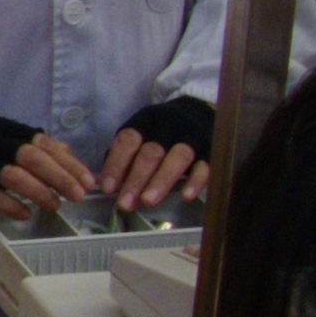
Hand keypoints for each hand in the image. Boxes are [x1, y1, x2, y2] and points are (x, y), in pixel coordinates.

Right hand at [0, 114, 93, 218]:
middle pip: (31, 158)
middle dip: (59, 177)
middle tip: (78, 195)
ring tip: (56, 206)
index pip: (41, 142)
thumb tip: (65, 151)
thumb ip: (26, 141)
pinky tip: (25, 214)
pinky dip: (11, 206)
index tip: (87, 179)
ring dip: (39, 192)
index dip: (67, 161)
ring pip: (14, 176)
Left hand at [96, 97, 212, 211]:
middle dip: (136, 180)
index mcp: (145, 123)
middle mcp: (168, 128)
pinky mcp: (212, 150)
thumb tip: (103, 183)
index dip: (116, 164)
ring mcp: (193, 138)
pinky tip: (186, 196)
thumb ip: (124, 157)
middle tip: (125, 203)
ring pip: (178, 158)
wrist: (200, 113)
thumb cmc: (160, 132)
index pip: (128, 142)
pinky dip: (196, 181)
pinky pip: (206, 165)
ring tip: (148, 201)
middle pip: (151, 153)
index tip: (107, 188)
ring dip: (161, 181)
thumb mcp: (140, 137)